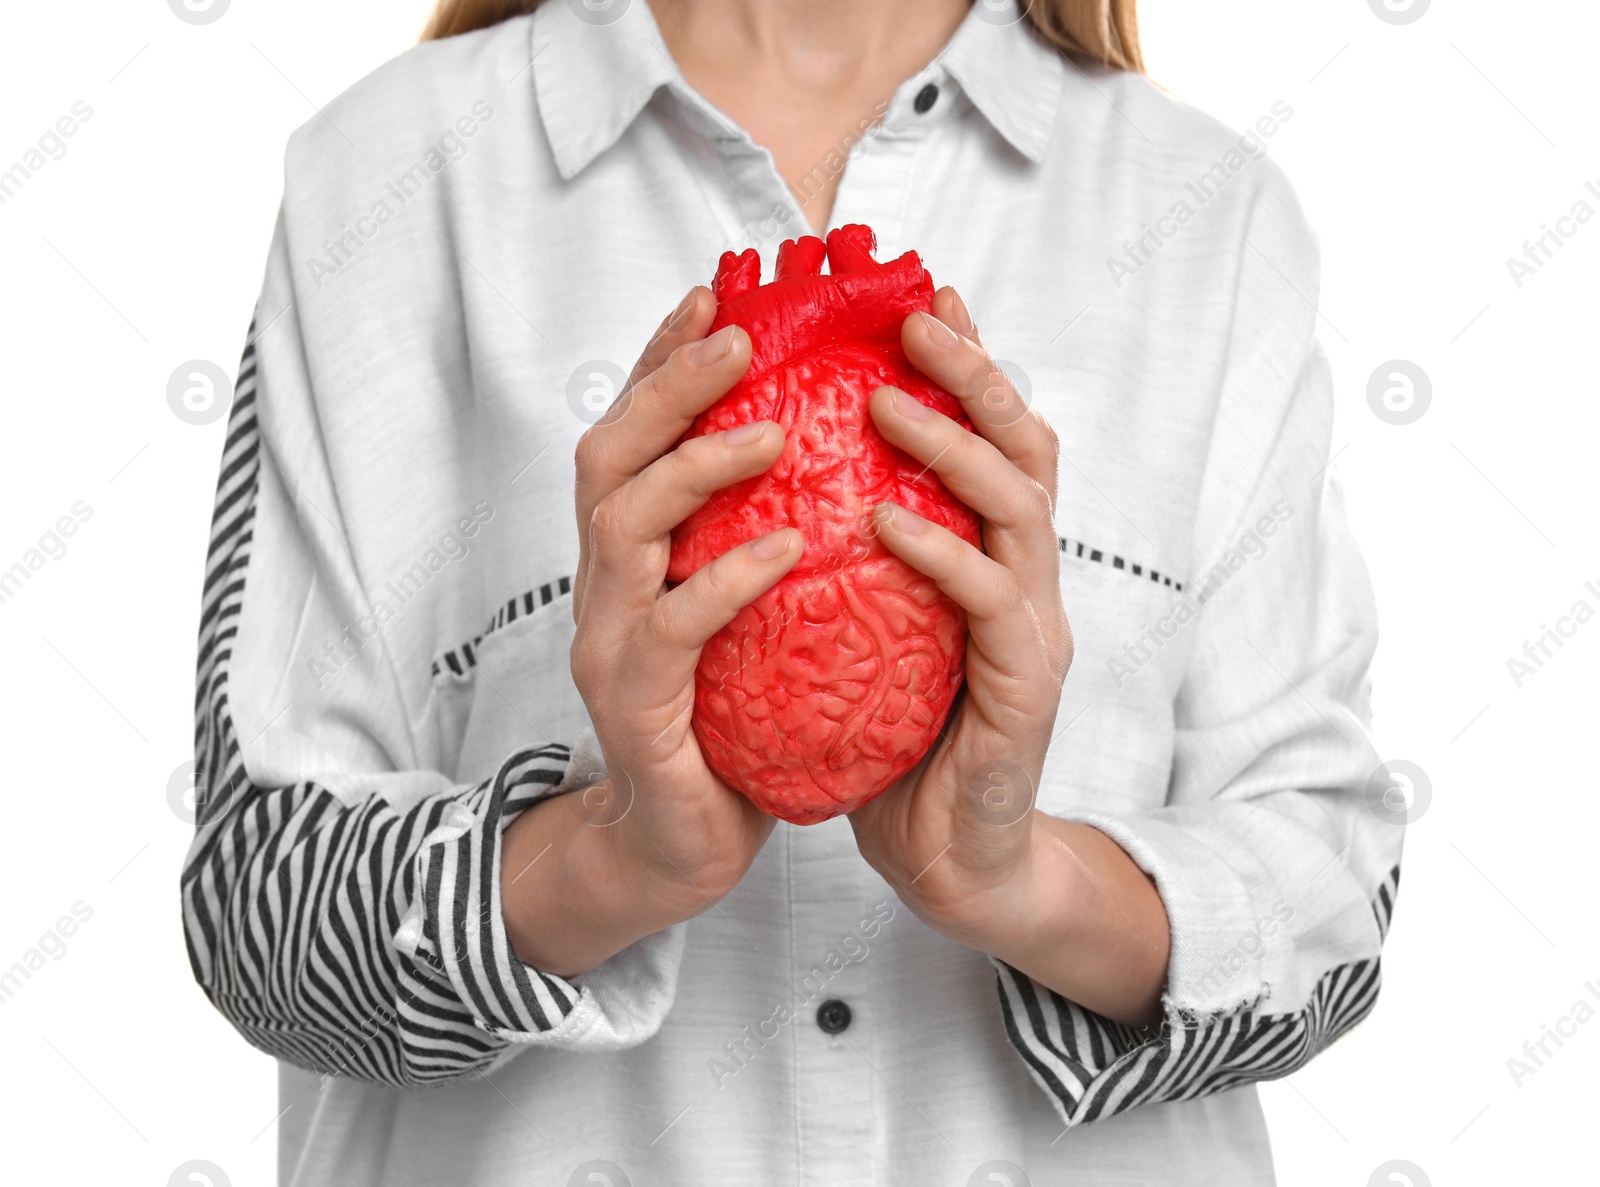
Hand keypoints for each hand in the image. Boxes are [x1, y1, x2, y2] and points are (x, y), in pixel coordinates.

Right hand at [501, 286, 802, 975]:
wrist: (679, 846)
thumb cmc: (726, 723)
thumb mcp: (741, 618)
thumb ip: (754, 544)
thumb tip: (827, 462)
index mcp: (631, 560)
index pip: (635, 438)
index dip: (665, 363)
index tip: (715, 295)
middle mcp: (604, 588)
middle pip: (610, 457)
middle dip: (670, 384)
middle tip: (738, 330)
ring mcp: (608, 645)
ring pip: (624, 526)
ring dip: (695, 465)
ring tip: (768, 429)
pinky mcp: (635, 706)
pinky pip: (672, 628)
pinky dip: (725, 577)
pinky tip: (782, 548)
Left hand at [847, 290, 1168, 1027]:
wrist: (946, 859)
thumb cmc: (901, 741)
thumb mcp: (876, 630)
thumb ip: (857, 565)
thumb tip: (784, 491)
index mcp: (994, 559)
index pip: (990, 441)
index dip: (965, 367)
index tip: (918, 298)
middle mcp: (1027, 579)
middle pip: (1025, 448)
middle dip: (975, 372)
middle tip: (918, 313)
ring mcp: (1036, 629)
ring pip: (1018, 508)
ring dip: (954, 445)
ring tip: (890, 400)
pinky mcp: (1026, 687)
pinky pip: (989, 603)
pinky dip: (941, 552)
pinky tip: (889, 522)